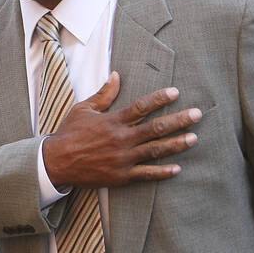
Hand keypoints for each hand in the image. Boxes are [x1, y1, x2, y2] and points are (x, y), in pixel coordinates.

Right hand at [41, 72, 200, 188]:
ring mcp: (123, 159)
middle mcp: (121, 139)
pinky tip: (177, 168)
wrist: (56, 162)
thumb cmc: (69, 134)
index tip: (175, 93)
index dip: (159, 99)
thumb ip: (103, 94)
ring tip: (193, 138)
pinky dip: (162, 172)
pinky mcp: (121, 176)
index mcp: (113, 121)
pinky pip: (146, 174)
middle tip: (197, 115)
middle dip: (178, 120)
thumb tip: (117, 75)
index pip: (141, 107)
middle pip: (155, 128)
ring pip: (155, 150)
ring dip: (176, 144)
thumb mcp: (84, 109)